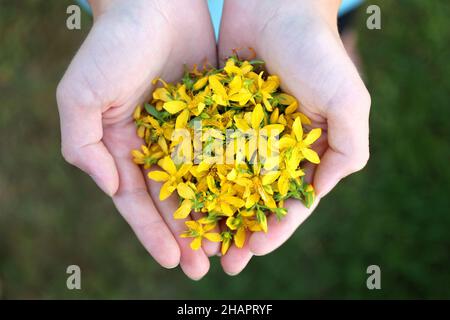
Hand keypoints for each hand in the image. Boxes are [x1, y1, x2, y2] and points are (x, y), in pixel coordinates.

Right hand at [57, 0, 216, 279]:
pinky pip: (227, 153)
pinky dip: (235, 179)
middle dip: (186, 234)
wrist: (155, 2)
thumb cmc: (113, 45)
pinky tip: (249, 201)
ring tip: (229, 246)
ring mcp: (188, 133)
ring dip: (213, 215)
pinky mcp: (215, 116)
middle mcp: (156, 146)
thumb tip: (111, 189)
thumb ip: (83, 145)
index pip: (137, 200)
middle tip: (205, 266)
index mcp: (123, 147)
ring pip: (203, 183)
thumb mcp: (80, 95)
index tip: (172, 260)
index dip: (152, 232)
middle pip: (173, 200)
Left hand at [218, 0, 370, 274]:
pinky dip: (191, 175)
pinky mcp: (215, 115)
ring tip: (197, 240)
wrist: (276, 6)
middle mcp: (272, 147)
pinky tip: (178, 197)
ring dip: (212, 212)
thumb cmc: (317, 52)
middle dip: (239, 229)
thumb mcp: (348, 102)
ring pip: (224, 182)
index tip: (254, 249)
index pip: (291, 200)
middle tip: (222, 260)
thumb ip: (346, 151)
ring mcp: (241, 133)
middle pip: (254, 199)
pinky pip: (201, 151)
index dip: (275, 228)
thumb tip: (322, 192)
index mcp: (305, 150)